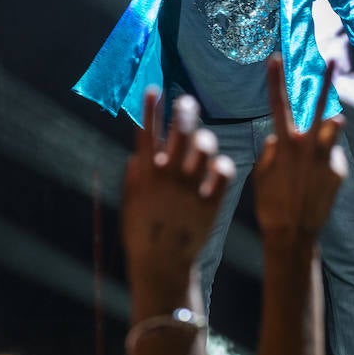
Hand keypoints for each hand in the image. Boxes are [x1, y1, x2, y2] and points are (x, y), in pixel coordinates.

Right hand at [122, 91, 235, 295]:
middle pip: (180, 131)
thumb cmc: (141, 234)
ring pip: (205, 146)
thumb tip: (138, 154)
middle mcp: (168, 175)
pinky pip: (223, 172)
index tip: (153, 89)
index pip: (146, 132)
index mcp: (145, 173)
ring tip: (203, 141)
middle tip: (187, 102)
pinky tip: (218, 167)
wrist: (162, 265)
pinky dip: (221, 166)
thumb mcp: (131, 203)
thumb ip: (135, 177)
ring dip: (204, 139)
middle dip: (184, 111)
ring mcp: (190, 186)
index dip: (150, 109)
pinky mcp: (210, 201)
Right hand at [254, 57, 347, 237]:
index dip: (276, 80)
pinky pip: (331, 157)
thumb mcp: (259, 174)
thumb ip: (269, 151)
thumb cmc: (270, 204)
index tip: (276, 59)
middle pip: (319, 106)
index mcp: (284, 144)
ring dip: (330, 125)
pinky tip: (313, 181)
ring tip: (328, 125)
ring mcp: (326, 157)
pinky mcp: (338, 171)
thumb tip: (277, 136)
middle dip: (325, 82)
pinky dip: (323, 163)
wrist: (292, 233)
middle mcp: (307, 146)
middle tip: (332, 62)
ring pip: (332, 130)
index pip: (278, 104)